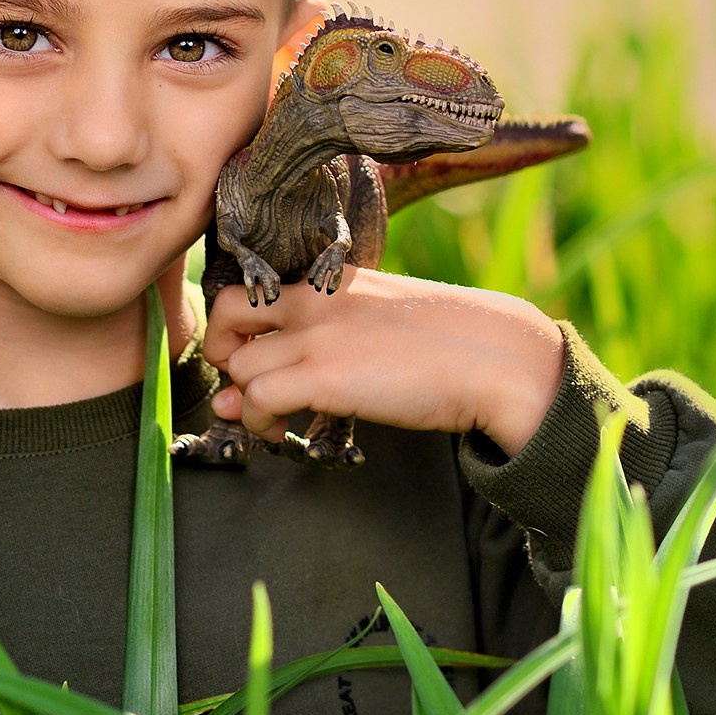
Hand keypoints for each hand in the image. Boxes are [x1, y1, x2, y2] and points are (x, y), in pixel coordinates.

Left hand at [201, 266, 567, 455]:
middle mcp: (314, 300)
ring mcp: (316, 336)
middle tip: (247, 383)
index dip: (240, 326)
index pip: (254, 286)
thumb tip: (290, 367)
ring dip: (245, 402)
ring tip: (274, 421)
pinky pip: (257, 398)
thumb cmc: (450, 348)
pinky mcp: (323, 376)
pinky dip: (258, 423)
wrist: (495, 359)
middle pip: (223, 310)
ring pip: (236, 364)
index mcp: (331, 280)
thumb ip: (333, 339)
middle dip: (220, 352)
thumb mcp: (386, 323)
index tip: (256, 356)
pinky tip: (283, 434)